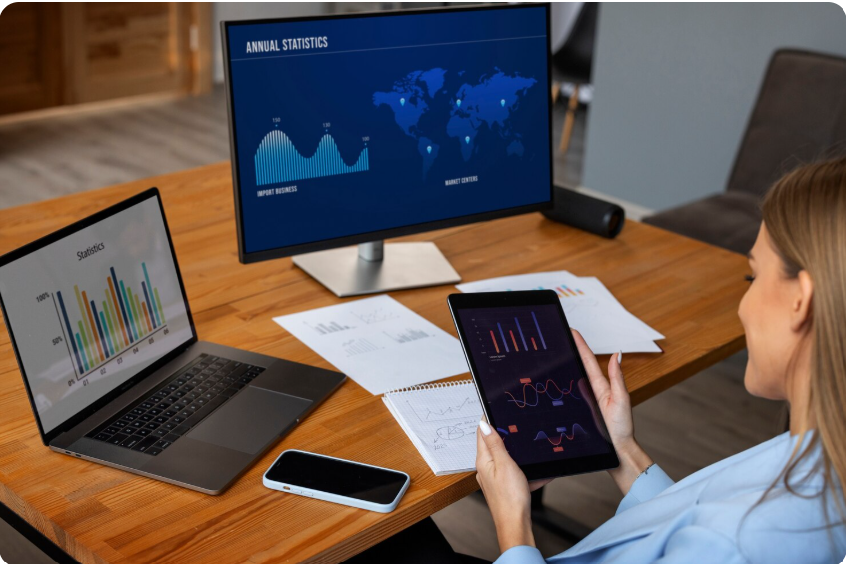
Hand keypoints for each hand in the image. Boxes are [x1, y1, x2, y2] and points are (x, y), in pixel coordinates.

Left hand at [475, 418, 551, 552]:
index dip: (488, 419)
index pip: (481, 433)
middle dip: (507, 435)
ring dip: (519, 454)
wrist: (516, 525)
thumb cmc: (510, 498)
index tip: (497, 409)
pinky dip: (527, 471)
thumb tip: (483, 424)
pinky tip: (540, 472)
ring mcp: (495, 479)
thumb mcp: (504, 464)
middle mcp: (486, 468)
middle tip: (519, 426)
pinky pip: (517, 473)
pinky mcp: (505, 487)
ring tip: (531, 449)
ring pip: (508, 459)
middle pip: (494, 445)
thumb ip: (495, 444)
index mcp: (483, 460)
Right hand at [571, 329, 652, 494]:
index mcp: (601, 385)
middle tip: (561, 335)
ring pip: (574, 377)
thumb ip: (617, 378)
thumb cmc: (622, 428)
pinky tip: (556, 378)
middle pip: (579, 365)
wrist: (617, 449)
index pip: (588, 360)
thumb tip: (617, 355)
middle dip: (571, 348)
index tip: (572, 331)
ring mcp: (586, 398)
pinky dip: (564, 382)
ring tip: (555, 351)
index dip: (580, 344)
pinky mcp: (580, 408)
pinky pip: (570, 392)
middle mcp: (593, 389)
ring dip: (566, 364)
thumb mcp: (621, 400)